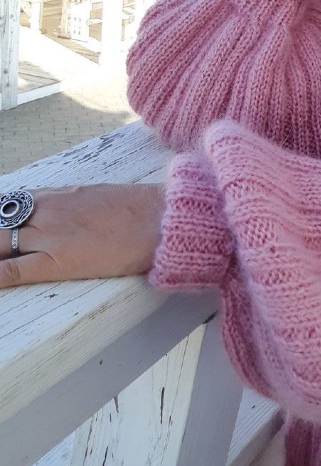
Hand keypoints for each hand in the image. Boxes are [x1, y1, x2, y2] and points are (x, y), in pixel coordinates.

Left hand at [0, 184, 164, 286]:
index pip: (10, 203)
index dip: (0, 215)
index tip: (0, 222)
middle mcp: (47, 211)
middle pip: (0, 222)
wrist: (159, 219)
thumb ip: (70, 203)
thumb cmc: (136, 209)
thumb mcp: (96, 195)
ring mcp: (49, 235)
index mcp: (57, 196)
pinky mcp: (57, 261)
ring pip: (0, 242)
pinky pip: (14, 270)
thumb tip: (57, 212)